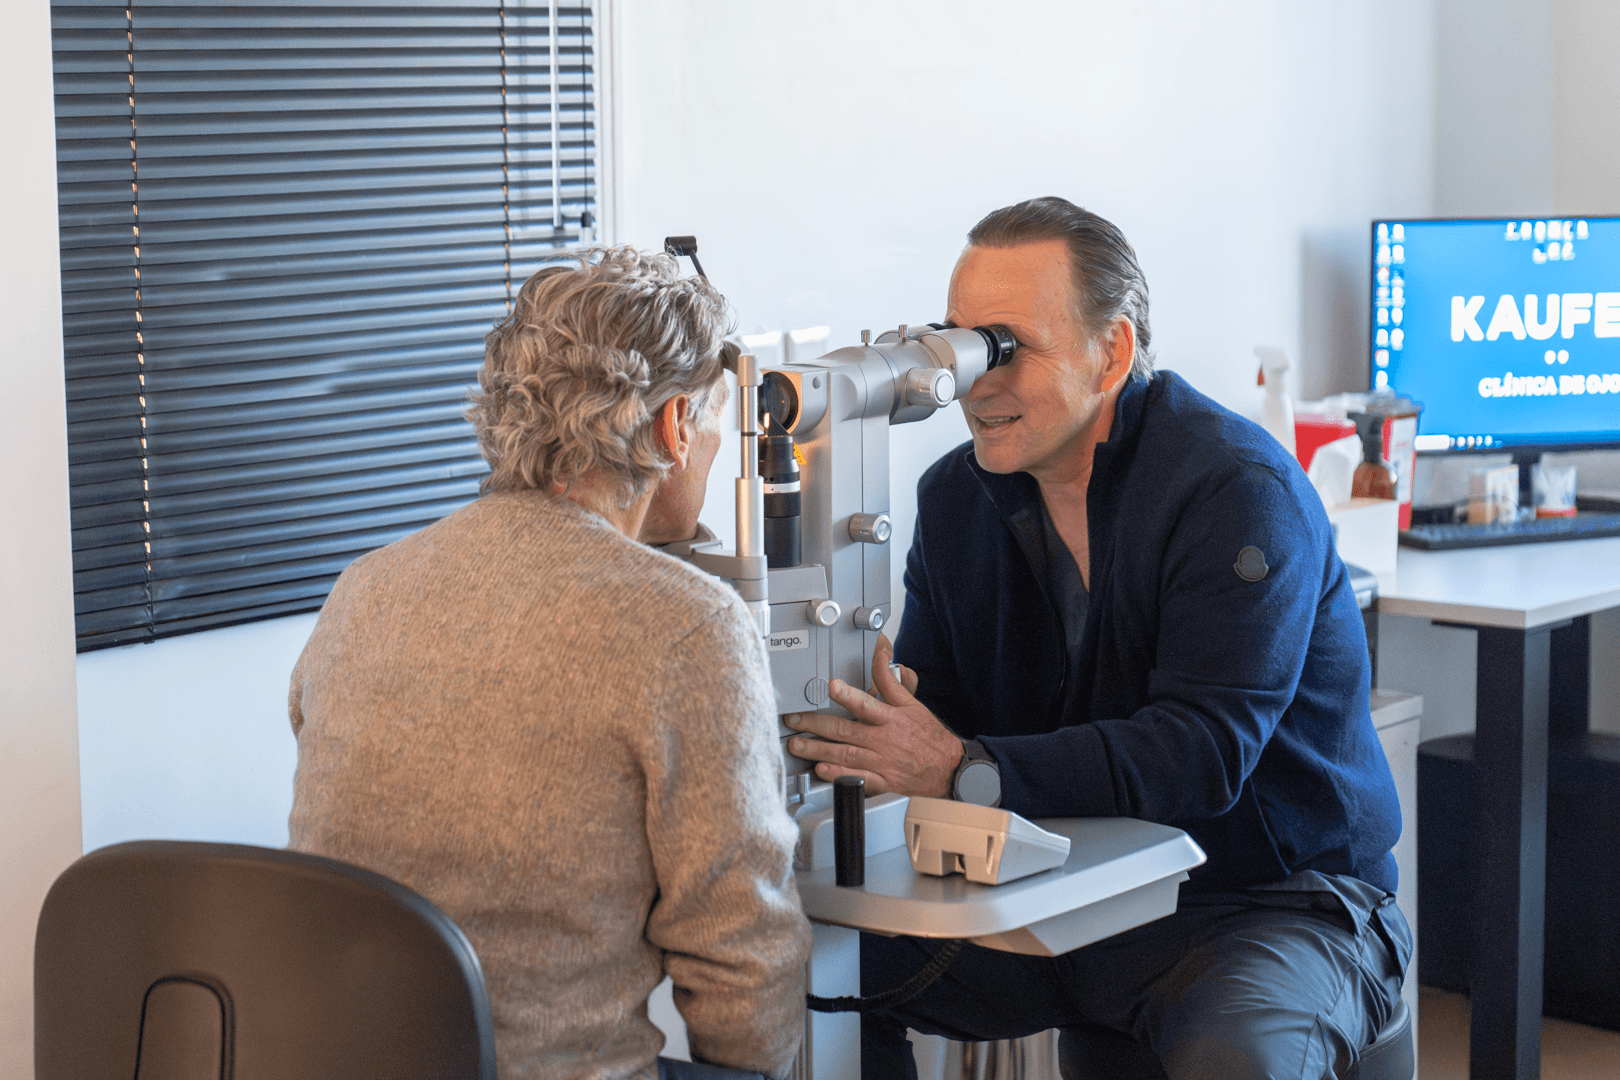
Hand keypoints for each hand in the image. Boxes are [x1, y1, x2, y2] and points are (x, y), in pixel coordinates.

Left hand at [783, 633, 962, 797]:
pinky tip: (821, 771)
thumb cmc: (928, 736)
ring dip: (818, 750)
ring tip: (797, 746)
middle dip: (815, 726)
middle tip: (793, 721)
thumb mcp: (912, 704)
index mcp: (890, 719)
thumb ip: (890, 681)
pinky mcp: (882, 782)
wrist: (948, 769)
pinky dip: (838, 775)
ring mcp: (881, 763)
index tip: (831, 686)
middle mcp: (883, 741)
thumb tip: (880, 656)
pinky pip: (857, 778)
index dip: (848, 695)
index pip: (866, 704)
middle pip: (844, 731)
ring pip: (844, 755)